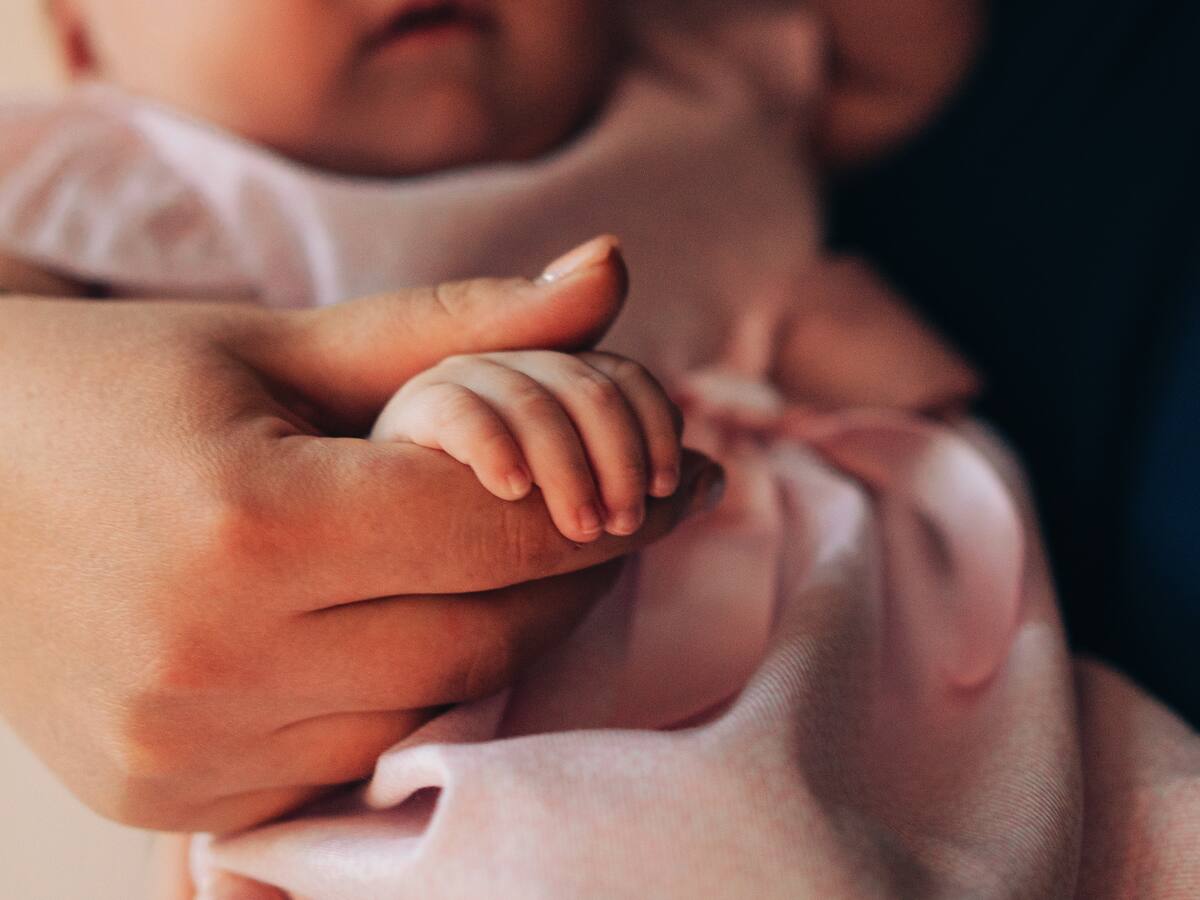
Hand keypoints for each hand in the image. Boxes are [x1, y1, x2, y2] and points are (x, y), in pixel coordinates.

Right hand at [0, 236, 722, 832]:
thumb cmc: (115, 387)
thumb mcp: (281, 339)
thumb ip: (458, 324)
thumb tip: (611, 276)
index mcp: (245, 522)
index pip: (498, 526)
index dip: (613, 498)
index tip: (683, 472)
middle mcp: (216, 658)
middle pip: (486, 633)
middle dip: (577, 571)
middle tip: (624, 517)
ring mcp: (195, 749)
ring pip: (435, 706)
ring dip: (506, 636)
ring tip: (523, 566)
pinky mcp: (178, 800)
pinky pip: (358, 759)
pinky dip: (413, 694)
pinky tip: (422, 629)